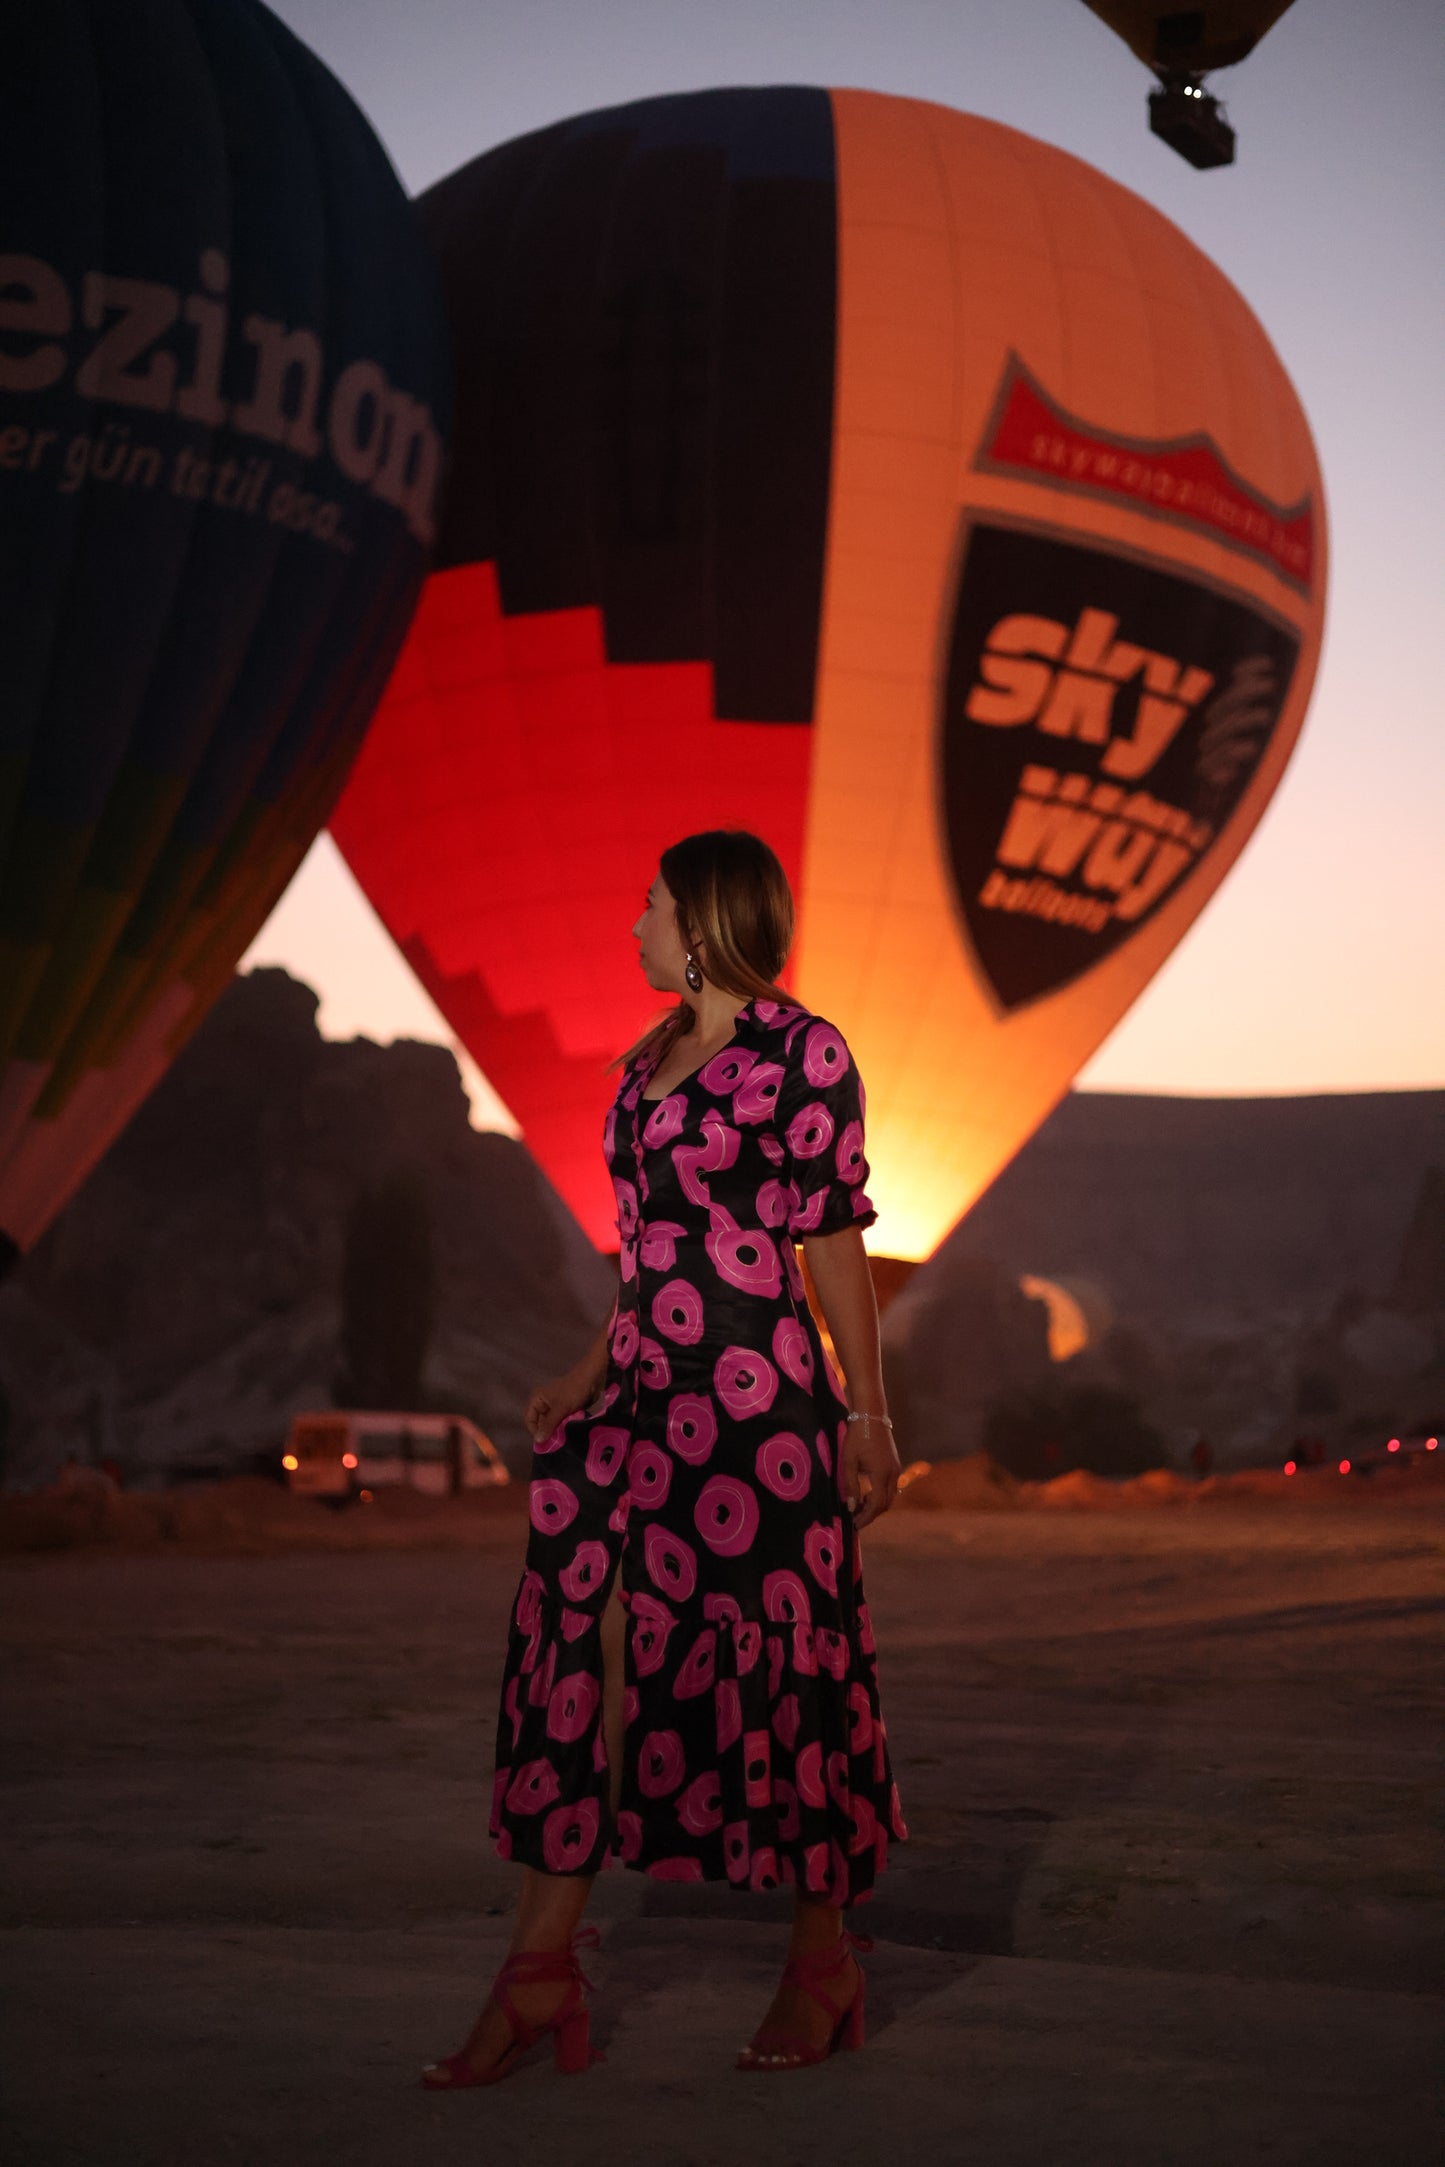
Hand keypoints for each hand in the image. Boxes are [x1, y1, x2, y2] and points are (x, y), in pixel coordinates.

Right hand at [524, 1366, 593, 1443]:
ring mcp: (554, 1407)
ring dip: (556, 1431)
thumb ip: (549, 1425)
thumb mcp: (560, 1409)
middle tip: (555, 1443)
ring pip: (551, 1424)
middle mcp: (543, 1404)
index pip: (529, 1420)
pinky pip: (560, 1423)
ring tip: (562, 1438)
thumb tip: (538, 1441)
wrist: (592, 1379)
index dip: (535, 1431)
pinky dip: (563, 1428)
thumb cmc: (573, 1390)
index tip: (545, 1442)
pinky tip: (568, 1433)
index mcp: (537, 1400)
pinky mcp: (565, 1410)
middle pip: (540, 1423)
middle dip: (547, 1432)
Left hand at [842, 1413, 900, 1528]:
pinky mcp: (895, 1465)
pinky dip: (880, 1495)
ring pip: (890, 1497)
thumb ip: (851, 1485)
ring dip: (876, 1505)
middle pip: (886, 1504)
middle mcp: (893, 1474)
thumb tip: (851, 1507)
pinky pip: (890, 1488)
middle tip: (855, 1519)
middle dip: (871, 1514)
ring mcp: (896, 1470)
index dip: (866, 1517)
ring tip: (859, 1508)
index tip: (855, 1524)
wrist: (871, 1417)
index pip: (877, 1504)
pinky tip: (867, 1495)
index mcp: (882, 1474)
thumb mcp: (849, 1461)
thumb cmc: (857, 1437)